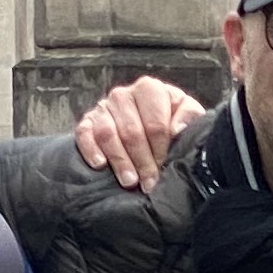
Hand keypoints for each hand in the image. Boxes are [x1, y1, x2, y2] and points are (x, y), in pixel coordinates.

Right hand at [78, 77, 208, 188]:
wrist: (147, 119)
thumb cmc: (170, 117)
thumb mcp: (186, 111)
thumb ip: (189, 115)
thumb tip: (177, 129)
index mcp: (149, 89)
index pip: (155, 124)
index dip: (160, 149)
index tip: (164, 167)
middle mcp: (123, 95)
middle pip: (132, 132)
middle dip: (142, 161)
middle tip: (148, 183)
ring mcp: (103, 107)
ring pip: (108, 134)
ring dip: (119, 160)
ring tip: (129, 181)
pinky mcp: (87, 120)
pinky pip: (84, 134)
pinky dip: (90, 149)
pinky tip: (100, 165)